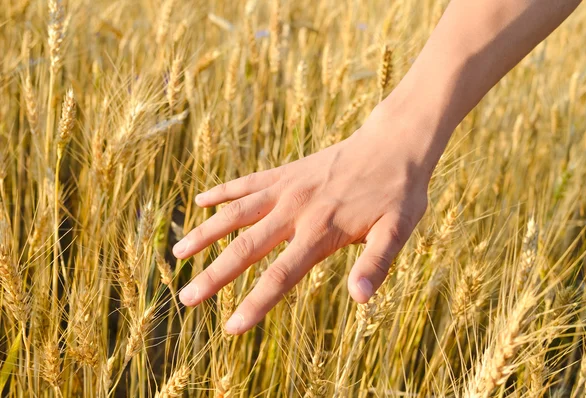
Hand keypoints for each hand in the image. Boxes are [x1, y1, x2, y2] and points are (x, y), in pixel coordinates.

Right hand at [173, 105, 431, 334]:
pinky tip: (200, 201)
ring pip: (236, 213)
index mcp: (322, 231)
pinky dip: (223, 192)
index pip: (281, 276)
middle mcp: (296, 209)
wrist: (395, 140)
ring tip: (177, 252)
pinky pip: (247, 182)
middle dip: (214, 276)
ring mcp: (288, 187)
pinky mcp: (287, 171)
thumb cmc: (400, 190)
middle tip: (186, 298)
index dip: (254, 304)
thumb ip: (377, 263)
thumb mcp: (399, 229)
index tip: (230, 328)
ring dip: (205, 233)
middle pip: (246, 248)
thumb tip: (359, 298)